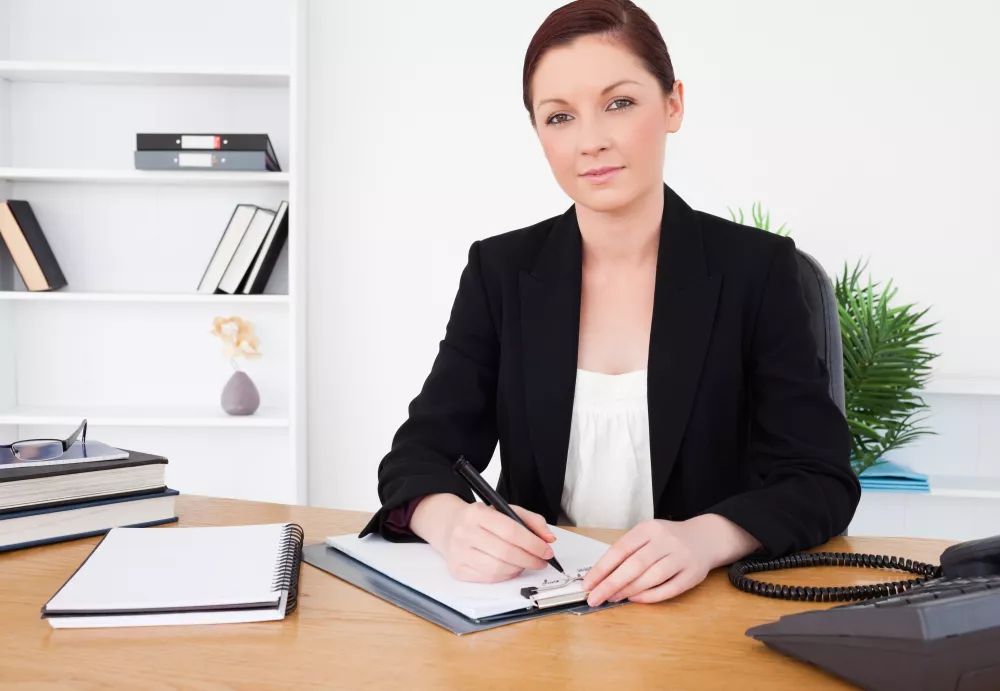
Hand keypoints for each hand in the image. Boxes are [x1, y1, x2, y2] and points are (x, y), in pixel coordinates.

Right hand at [410, 493, 557, 582]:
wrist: (449, 525)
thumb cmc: (482, 519)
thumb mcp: (505, 510)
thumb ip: (531, 521)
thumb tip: (549, 539)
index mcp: (477, 513)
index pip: (511, 531)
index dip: (533, 543)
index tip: (547, 551)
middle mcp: (464, 532)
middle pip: (506, 552)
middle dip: (530, 559)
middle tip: (541, 561)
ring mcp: (458, 552)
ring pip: (498, 568)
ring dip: (519, 568)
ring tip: (526, 563)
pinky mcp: (457, 569)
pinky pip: (489, 578)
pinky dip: (506, 576)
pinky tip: (512, 568)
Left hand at [582, 514, 759, 605]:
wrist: (705, 538)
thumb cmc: (668, 539)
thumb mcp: (647, 535)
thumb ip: (628, 551)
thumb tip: (601, 575)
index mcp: (649, 529)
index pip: (620, 549)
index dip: (602, 568)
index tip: (588, 583)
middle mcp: (665, 541)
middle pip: (634, 565)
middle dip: (610, 584)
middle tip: (595, 597)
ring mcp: (681, 557)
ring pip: (650, 578)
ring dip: (628, 591)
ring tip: (612, 598)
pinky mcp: (692, 575)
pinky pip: (668, 589)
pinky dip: (649, 597)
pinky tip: (635, 599)